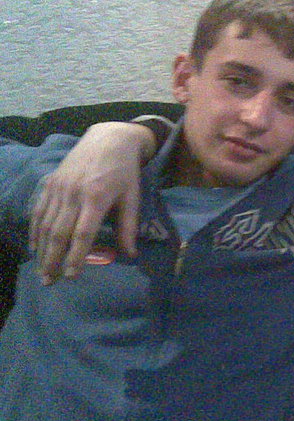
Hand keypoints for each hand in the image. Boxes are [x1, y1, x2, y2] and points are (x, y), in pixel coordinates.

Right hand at [30, 122, 156, 284]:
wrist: (109, 139)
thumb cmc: (125, 171)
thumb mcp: (133, 197)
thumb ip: (128, 226)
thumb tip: (130, 255)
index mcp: (96, 197)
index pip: (82, 233)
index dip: (76, 256)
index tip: (72, 276)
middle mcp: (73, 193)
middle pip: (59, 232)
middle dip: (53, 259)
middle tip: (50, 281)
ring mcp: (58, 188)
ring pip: (45, 224)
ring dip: (42, 250)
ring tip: (42, 271)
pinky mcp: (50, 183)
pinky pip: (38, 211)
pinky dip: (35, 231)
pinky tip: (35, 247)